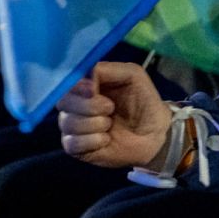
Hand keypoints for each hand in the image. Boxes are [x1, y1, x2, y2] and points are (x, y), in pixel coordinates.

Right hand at [56, 61, 172, 169]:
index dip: (77, 86)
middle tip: (110, 108)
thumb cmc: (144, 100)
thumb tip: (84, 79)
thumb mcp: (132, 75)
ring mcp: (73, 126)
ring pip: (68, 123)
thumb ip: (107, 70)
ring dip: (95, 124)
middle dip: (89, 106)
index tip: (92, 91)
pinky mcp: (76, 148)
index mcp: (85, 83)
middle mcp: (75, 103)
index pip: (67, 81)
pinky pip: (72, 144)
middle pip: (63, 102)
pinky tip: (106, 139)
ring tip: (110, 124)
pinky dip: (93, 141)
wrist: (155, 132)